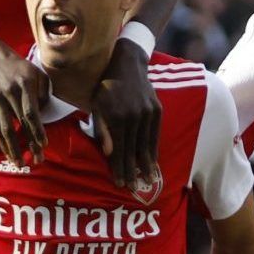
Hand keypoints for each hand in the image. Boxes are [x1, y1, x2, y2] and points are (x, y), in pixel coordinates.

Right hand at [0, 49, 49, 165]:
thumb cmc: (22, 69)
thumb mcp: (38, 74)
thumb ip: (44, 93)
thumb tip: (44, 115)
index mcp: (24, 85)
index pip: (31, 112)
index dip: (37, 129)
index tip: (44, 144)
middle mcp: (10, 93)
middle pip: (19, 123)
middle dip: (29, 143)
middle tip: (38, 160)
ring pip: (5, 129)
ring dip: (13, 148)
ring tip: (20, 164)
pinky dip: (2, 142)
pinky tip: (8, 153)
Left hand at [92, 44, 162, 190]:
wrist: (126, 64)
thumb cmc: (105, 87)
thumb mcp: (97, 106)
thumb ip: (103, 130)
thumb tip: (110, 153)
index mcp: (116, 117)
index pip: (119, 149)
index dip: (119, 168)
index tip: (119, 183)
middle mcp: (134, 116)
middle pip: (133, 150)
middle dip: (132, 171)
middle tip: (134, 189)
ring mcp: (147, 113)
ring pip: (147, 144)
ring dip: (147, 165)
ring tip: (148, 181)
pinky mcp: (157, 110)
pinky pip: (155, 135)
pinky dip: (154, 149)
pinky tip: (153, 162)